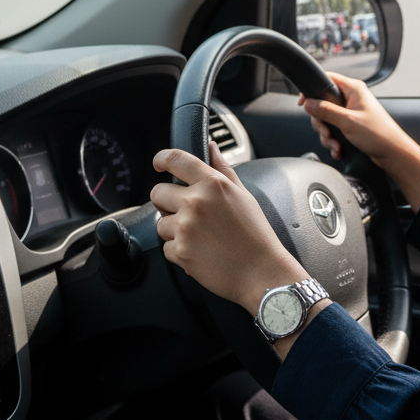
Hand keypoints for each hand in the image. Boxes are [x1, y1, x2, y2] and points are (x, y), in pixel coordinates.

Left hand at [151, 141, 306, 313]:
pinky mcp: (180, 252)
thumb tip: (210, 147)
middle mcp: (195, 202)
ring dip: (173, 229)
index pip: (175, 159)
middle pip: (158, 192)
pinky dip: (178, 250)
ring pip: (160, 223)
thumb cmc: (255, 234)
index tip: (159, 163)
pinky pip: (166, 247)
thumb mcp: (243, 194)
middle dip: (167, 201)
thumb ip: (222, 168)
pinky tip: (199, 251)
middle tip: (186, 212)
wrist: (261, 272)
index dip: (161, 159)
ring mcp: (185, 228)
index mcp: (212, 184)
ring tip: (199, 235)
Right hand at [301, 72, 419, 211]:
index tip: (303, 103)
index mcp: (353, 89)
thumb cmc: (379, 134)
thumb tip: (309, 104)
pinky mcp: (351, 125)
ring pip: (326, 119)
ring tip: (336, 146)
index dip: (312, 90)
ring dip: (328, 135)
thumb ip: (326, 111)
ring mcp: (350, 112)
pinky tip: (339, 150)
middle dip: (321, 122)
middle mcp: (351, 98)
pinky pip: (334, 129)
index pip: (326, 79)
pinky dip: (333, 140)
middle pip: (322, 103)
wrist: (393, 154)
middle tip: (326, 132)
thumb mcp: (348, 122)